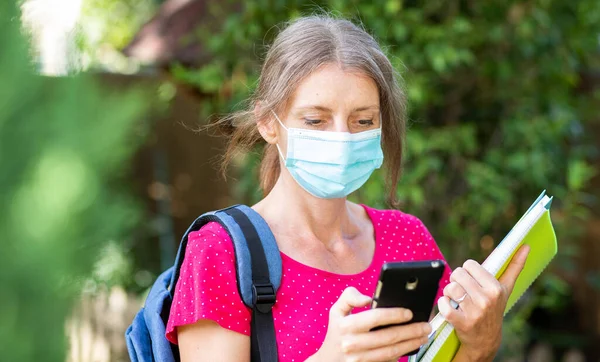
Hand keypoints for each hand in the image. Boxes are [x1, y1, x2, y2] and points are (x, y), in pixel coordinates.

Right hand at [310, 287, 430, 361]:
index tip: (409, 312)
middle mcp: (353, 343)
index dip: (394, 314)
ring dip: (411, 344)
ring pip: (392, 352)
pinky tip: (411, 347)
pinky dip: (401, 355)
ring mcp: (360, 359)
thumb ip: (350, 297)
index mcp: (347, 325)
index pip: (375, 317)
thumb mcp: (336, 311)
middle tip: (425, 326)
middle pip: (389, 337)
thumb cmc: (336, 332)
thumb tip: (368, 298)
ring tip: (423, 336)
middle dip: (411, 331)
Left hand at [437, 245, 529, 360]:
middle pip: (457, 274)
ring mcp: (474, 312)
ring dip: (448, 292)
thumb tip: (526, 246)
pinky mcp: (461, 323)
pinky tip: (449, 306)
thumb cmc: (494, 308)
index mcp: (496, 288)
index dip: (467, 271)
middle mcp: (486, 299)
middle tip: (462, 290)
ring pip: (450, 288)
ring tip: (456, 298)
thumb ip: (514, 266)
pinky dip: (442, 304)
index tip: (471, 280)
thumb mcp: (505, 289)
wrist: (486, 340)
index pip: (469, 264)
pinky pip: (443, 305)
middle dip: (457, 280)